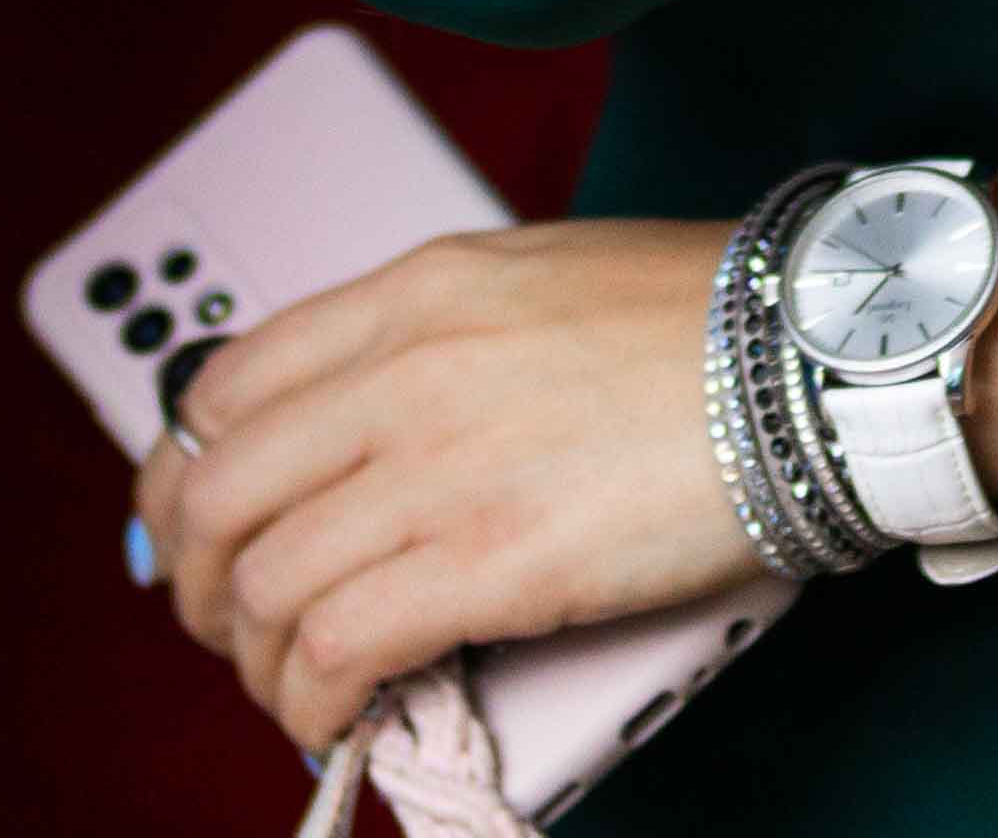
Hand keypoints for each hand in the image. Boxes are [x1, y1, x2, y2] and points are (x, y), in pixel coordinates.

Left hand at [136, 219, 755, 749]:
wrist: (810, 359)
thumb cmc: (703, 322)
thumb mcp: (533, 280)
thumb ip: (437, 338)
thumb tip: (375, 423)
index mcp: (412, 293)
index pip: (225, 384)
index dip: (188, 473)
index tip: (201, 525)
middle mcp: (402, 372)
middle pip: (218, 490)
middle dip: (197, 579)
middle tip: (227, 625)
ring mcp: (440, 467)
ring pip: (266, 581)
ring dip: (257, 659)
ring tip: (290, 690)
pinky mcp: (490, 562)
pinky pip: (340, 646)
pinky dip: (311, 699)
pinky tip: (331, 718)